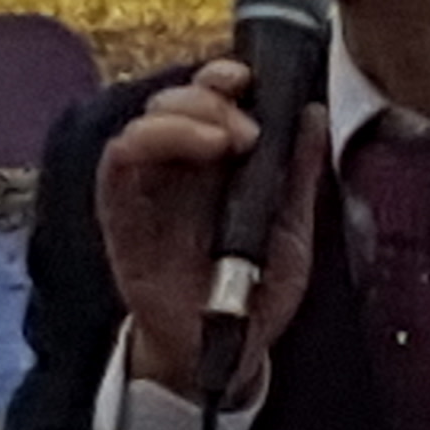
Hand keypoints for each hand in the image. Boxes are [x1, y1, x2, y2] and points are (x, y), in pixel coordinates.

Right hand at [99, 59, 319, 400]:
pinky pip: (116, 168)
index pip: (209, 99)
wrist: (227, 353)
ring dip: (180, 117)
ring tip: (222, 139)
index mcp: (217, 164)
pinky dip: (143, 144)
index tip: (249, 78)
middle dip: (207, 97)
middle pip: (174, 102)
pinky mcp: (122, 221)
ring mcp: (148, 193)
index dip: (222, 76)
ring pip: (142, 124)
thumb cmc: (254, 291)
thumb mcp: (292, 229)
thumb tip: (312, 112)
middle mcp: (179, 170)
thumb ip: (298, 173)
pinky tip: (181, 149)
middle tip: (246, 127)